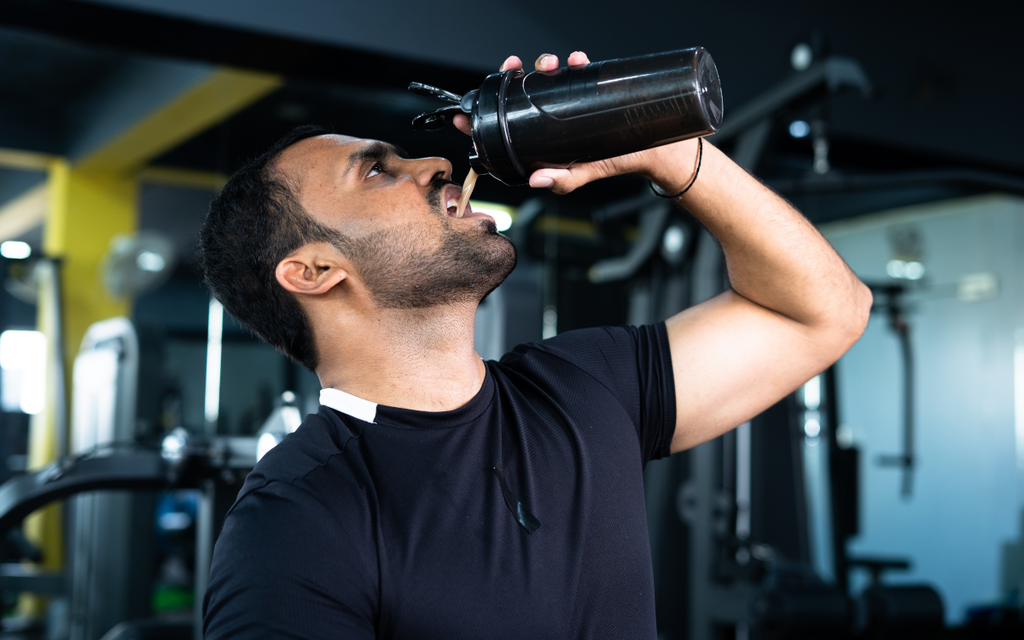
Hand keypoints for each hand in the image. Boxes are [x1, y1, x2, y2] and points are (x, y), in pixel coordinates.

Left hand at [453, 51, 699, 194]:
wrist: (654, 151)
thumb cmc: (616, 162)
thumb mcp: (584, 174)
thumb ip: (562, 179)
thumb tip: (536, 180)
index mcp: (542, 135)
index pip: (505, 122)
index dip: (482, 117)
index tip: (463, 114)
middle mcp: (552, 114)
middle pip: (522, 90)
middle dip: (512, 75)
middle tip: (512, 69)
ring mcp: (571, 98)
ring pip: (547, 73)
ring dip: (543, 63)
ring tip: (549, 65)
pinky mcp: (592, 86)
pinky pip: (578, 68)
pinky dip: (574, 61)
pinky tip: (575, 61)